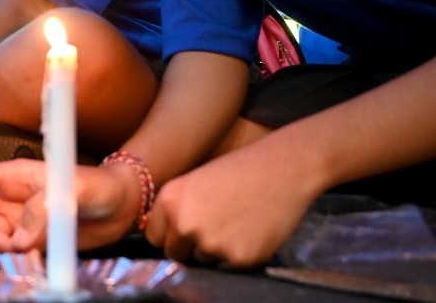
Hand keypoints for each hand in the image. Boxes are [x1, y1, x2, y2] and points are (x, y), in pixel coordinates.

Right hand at [0, 159, 138, 253]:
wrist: (120, 208)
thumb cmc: (98, 186)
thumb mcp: (75, 189)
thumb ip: (45, 209)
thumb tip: (20, 238)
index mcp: (14, 176)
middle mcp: (8, 198)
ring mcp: (15, 222)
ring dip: (0, 248)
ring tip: (32, 246)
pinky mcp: (27, 243)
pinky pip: (7, 255)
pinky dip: (15, 259)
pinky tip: (36, 254)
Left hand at [144, 143, 317, 268]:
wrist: (281, 169)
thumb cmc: (239, 171)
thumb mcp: (195, 183)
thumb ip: (177, 210)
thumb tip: (165, 237)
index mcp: (169, 201)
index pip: (154, 237)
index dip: (170, 234)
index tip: (182, 230)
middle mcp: (184, 225)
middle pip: (175, 253)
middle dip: (189, 246)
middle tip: (214, 226)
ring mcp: (211, 244)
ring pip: (203, 259)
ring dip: (216, 249)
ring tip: (236, 221)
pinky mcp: (238, 259)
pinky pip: (229, 265)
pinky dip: (238, 253)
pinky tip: (250, 230)